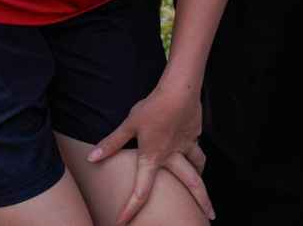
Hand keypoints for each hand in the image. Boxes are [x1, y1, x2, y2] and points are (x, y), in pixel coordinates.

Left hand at [87, 75, 212, 224]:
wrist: (180, 89)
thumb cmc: (154, 107)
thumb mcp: (129, 125)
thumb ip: (112, 143)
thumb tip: (92, 158)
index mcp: (153, 158)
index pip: (141, 191)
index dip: (130, 209)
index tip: (123, 222)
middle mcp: (173, 156)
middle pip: (191, 184)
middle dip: (202, 201)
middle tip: (210, 215)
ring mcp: (187, 144)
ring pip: (198, 165)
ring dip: (201, 177)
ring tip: (202, 185)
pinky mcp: (194, 132)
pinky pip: (196, 146)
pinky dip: (195, 151)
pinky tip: (192, 145)